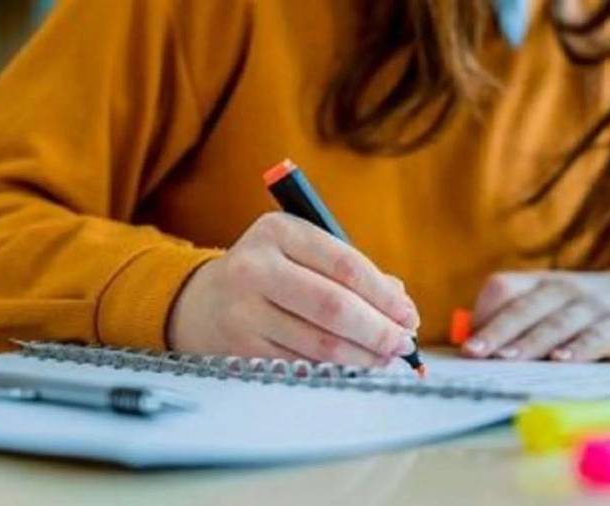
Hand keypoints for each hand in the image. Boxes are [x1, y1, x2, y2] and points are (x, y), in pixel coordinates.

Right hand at [168, 212, 419, 366]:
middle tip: (404, 344)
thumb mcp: (303, 253)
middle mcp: (256, 266)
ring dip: (362, 355)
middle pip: (334, 306)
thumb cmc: (271, 273)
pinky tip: (353, 365)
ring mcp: (244, 309)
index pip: (346, 265)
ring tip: (385, 358)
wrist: (201, 300)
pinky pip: (302, 363)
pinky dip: (335, 367)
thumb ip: (351, 271)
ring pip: (319, 341)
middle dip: (378, 330)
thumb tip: (400, 303)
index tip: (408, 315)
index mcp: (279, 231)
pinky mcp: (240, 346)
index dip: (384, 296)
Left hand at [461, 271, 609, 361]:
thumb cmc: (580, 310)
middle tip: (475, 353)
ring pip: (555, 323)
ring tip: (509, 358)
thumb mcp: (548, 305)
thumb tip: (474, 350)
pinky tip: (563, 362)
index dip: (483, 313)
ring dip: (530, 342)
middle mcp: (561, 289)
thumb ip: (516, 322)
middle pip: (524, 307)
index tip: (467, 344)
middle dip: (497, 331)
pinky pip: (596, 336)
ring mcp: (590, 306)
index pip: (502, 287)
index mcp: (537, 283)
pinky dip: (579, 348)